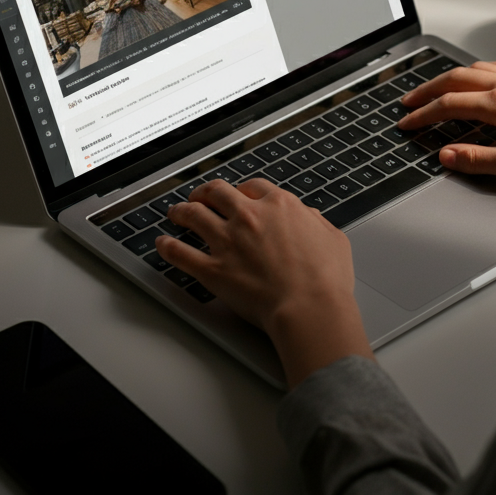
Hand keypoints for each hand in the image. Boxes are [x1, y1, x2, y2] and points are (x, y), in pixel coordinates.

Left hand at [155, 178, 373, 385]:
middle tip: (200, 196)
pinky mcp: (213, 269)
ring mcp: (228, 241)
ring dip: (181, 211)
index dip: (242, 190)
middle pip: (217, 192)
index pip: (253, 187)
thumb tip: (307, 216)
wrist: (309, 307)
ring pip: (194, 215)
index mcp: (279, 205)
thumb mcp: (333, 238)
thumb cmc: (325, 279)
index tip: (238, 196)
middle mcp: (249, 217)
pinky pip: (181, 254)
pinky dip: (168, 247)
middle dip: (206, 192)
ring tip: (175, 212)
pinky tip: (162, 243)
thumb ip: (316, 221)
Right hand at [399, 60, 495, 193]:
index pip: (449, 104)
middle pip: (457, 78)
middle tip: (410, 101)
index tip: (407, 123)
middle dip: (428, 89)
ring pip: (478, 68)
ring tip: (438, 87)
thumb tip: (446, 155)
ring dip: (452, 77)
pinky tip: (483, 77)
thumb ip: (478, 160)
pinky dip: (479, 71)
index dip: (423, 114)